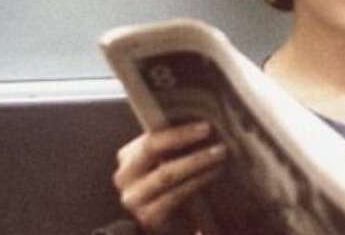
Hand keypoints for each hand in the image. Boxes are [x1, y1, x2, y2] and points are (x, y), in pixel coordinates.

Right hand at [113, 121, 227, 232]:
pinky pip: (174, 195)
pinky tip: (212, 173)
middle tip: (214, 138)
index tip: (205, 127)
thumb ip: (176, 144)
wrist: (170, 222)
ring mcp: (134, 198)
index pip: (149, 137)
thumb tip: (203, 123)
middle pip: (151, 151)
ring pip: (165, 174)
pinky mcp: (147, 217)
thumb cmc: (173, 183)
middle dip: (185, 141)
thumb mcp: (170, 160)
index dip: (177, 132)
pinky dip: (196, 182)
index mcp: (128, 156)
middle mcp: (125, 176)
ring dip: (196, 162)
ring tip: (219, 154)